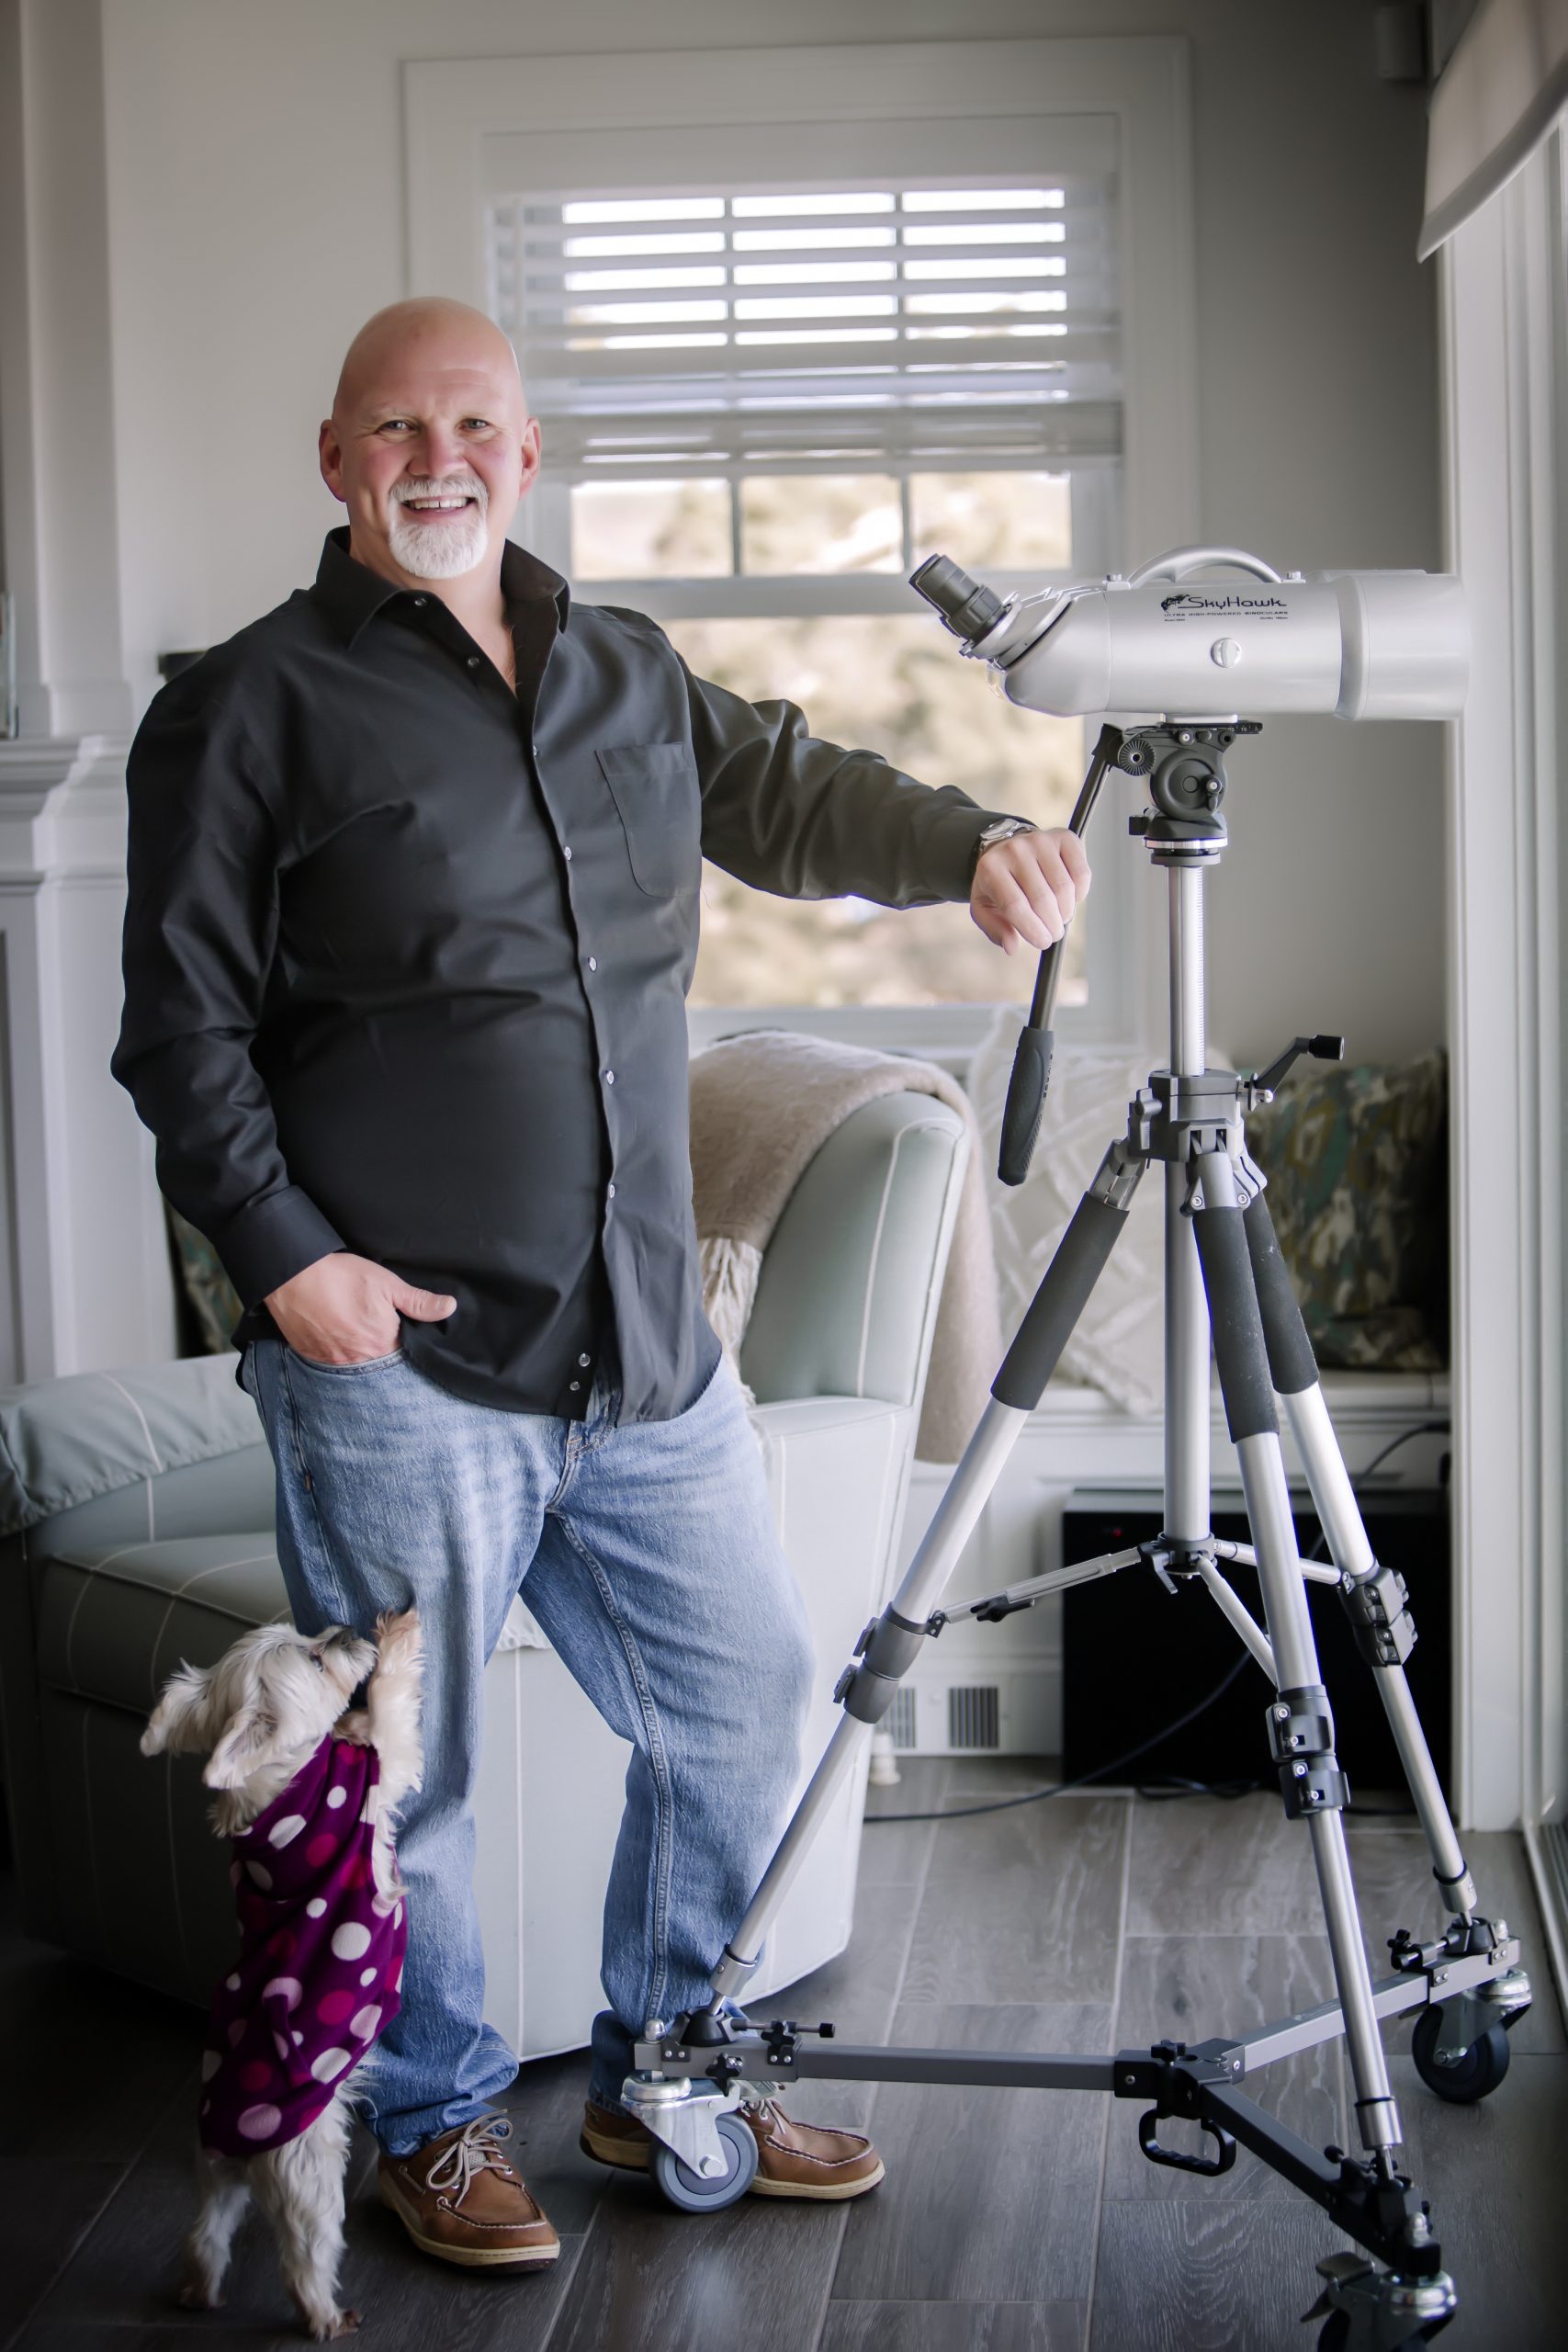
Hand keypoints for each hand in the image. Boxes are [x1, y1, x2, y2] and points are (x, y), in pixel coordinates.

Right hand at [264, 1252, 454, 1364]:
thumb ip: (418, 1302)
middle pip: (379, 1359)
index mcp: (383, 1342)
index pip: (403, 1351)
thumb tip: (449, 1308)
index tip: (397, 1327)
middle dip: (380, 1346)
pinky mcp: (312, 1356)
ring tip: (352, 1327)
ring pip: (354, 1362)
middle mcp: (359, 1359)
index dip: (403, 1338)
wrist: (292, 1275)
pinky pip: (330, 1360)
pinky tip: (334, 1332)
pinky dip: (335, 1350)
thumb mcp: (387, 1283)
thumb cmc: (341, 1276)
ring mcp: (333, 1360)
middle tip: (369, 1323)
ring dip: (357, 1350)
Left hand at [970, 825, 1090, 954]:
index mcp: (991, 867)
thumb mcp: (984, 907)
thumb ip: (994, 929)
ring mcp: (1041, 840)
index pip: (1015, 905)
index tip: (1043, 942)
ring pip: (1063, 888)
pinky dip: (1080, 893)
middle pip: (1041, 899)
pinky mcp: (1064, 838)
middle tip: (1053, 934)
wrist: (1009, 848)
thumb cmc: (998, 882)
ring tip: (1059, 917)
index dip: (1032, 929)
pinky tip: (1070, 898)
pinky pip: (1081, 873)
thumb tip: (1011, 946)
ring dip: (1065, 912)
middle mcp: (1015, 849)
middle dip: (1052, 925)